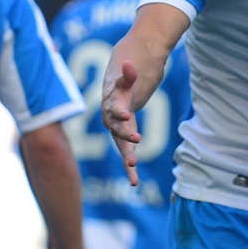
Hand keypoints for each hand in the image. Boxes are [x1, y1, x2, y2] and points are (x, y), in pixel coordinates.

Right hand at [100, 59, 140, 185]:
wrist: (116, 93)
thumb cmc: (121, 85)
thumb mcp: (125, 78)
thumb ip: (128, 75)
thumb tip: (130, 64)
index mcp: (110, 105)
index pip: (114, 108)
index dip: (119, 111)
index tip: (126, 114)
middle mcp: (111, 121)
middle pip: (117, 129)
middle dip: (125, 135)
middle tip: (137, 139)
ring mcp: (117, 132)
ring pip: (121, 146)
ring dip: (127, 156)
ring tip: (132, 168)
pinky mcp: (124, 141)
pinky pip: (126, 156)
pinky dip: (129, 169)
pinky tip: (134, 183)